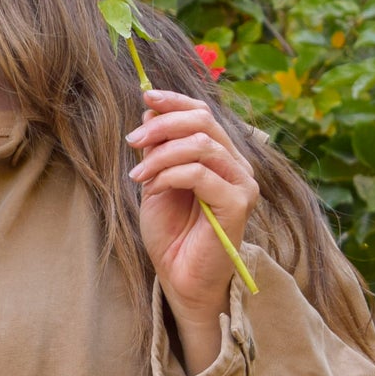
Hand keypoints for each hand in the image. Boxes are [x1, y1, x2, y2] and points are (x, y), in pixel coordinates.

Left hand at [125, 89, 258, 370]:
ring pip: (201, 145)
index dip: (174, 101)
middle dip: (162, 126)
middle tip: (133, 142)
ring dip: (161, 154)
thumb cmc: (171, 234)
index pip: (203, 113)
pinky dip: (170, 174)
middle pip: (203, 122)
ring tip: (137, 174)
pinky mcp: (237, 204)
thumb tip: (149, 112)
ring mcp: (241, 184)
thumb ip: (157, 150)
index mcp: (221, 156)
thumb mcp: (156, 182)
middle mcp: (237, 166)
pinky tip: (152, 187)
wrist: (181, 279)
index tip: (145, 97)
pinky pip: (200, 173)